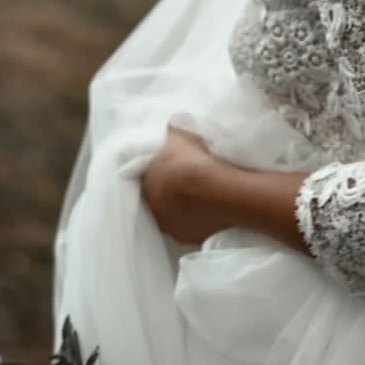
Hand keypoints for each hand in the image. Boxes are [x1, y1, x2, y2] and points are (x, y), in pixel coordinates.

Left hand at [141, 126, 232, 245]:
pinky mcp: (189, 239)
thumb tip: (169, 126)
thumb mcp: (181, 136)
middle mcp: (154, 211)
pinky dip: (196, 220)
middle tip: (184, 184)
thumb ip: (171, 132)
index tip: (170, 170)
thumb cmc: (194, 162)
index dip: (157, 174)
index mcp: (146, 186)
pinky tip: (207, 210)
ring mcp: (171, 228)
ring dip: (181, 209)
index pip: (145, 181)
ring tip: (198, 198)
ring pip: (173, 217)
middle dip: (168, 194)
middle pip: (158, 201)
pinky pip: (190, 228)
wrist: (219, 191)